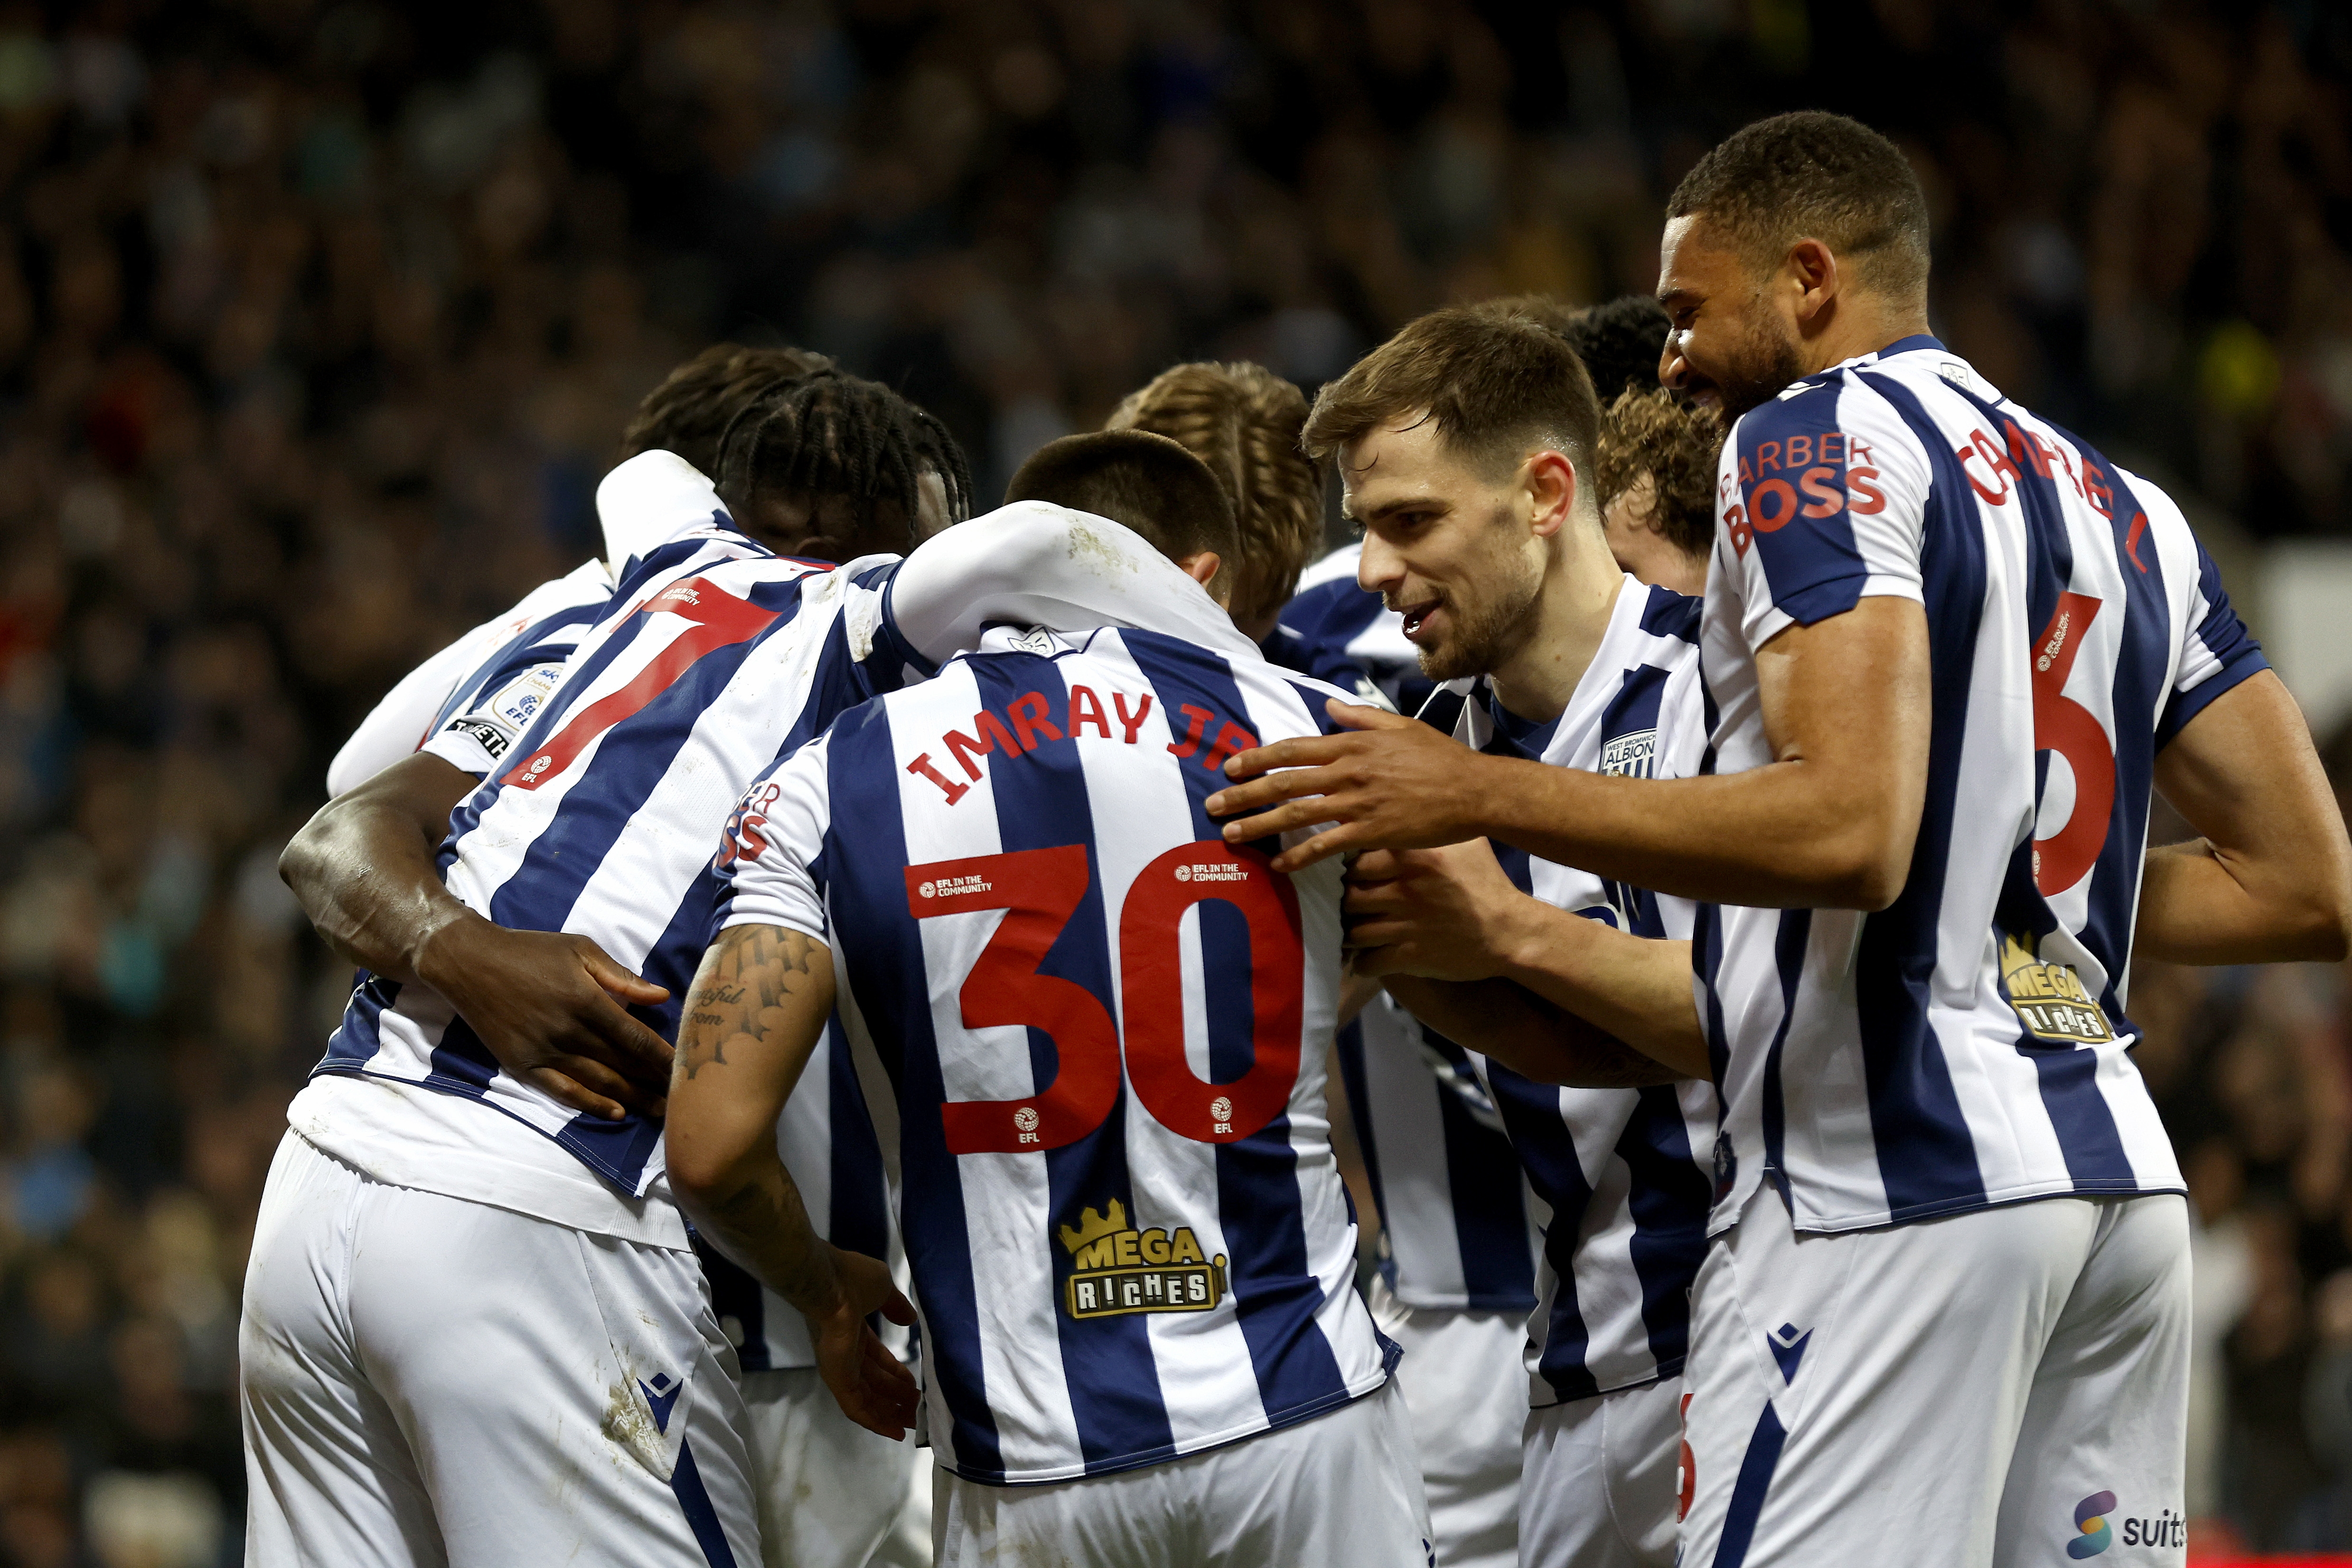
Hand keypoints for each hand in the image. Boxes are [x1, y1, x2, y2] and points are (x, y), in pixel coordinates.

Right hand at [415, 914, 674, 1119]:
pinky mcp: (523, 1066)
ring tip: (660, 1112)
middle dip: (655, 1082)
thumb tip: (662, 997)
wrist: (470, 963)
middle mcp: (569, 1032)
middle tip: (683, 1098)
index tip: (687, 1069)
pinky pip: (564, 1092)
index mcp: (587, 1001)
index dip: (663, 1057)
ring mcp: (545, 1052)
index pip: (636, 1038)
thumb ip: (621, 977)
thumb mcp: (580, 950)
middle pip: (622, 1065)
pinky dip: (591, 1105)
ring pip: (599, 1083)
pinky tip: (616, 1113)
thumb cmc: (531, 951)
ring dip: (632, 1098)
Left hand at [810, 1246, 920, 1440]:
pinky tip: (895, 1431)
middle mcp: (845, 1352)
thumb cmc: (853, 1279)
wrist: (828, 1282)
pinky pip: (856, 1407)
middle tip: (917, 1409)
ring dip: (889, 1412)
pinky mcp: (837, 1379)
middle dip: (895, 1396)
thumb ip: (895, 1306)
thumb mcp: (882, 1289)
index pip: (876, 1359)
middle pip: (872, 1382)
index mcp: (853, 1331)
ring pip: (866, 1398)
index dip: (895, 1373)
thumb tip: (909, 1319)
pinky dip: (875, 1422)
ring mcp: (840, 1367)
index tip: (914, 1385)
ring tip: (913, 1423)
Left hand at [1204, 702, 1499, 871]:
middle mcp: (1349, 771)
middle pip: (1284, 781)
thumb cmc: (1441, 757)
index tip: (1230, 766)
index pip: (1293, 749)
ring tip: (1230, 835)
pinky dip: (1300, 857)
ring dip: (1259, 825)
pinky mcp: (1372, 831)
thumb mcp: (1400, 726)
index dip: (1257, 758)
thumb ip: (1360, 717)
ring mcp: (1359, 803)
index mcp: (1352, 744)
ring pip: (1296, 813)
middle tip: (1212, 804)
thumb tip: (1329, 704)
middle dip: (1244, 793)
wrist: (1474, 790)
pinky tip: (1279, 868)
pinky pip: (1326, 845)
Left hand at [1345, 841, 1539, 981]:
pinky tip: (1365, 959)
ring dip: (1350, 935)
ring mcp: (1407, 925)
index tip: (1349, 876)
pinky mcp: (1411, 956)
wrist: (1511, 931)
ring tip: (1351, 933)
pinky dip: (1363, 964)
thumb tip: (1419, 803)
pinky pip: (1369, 962)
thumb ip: (1437, 824)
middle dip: (1343, 903)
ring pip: (1354, 931)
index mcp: (1414, 858)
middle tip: (1345, 906)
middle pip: (1348, 895)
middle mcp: (1406, 889)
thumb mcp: (1467, 843)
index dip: (1348, 870)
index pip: (1356, 859)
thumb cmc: (1487, 883)